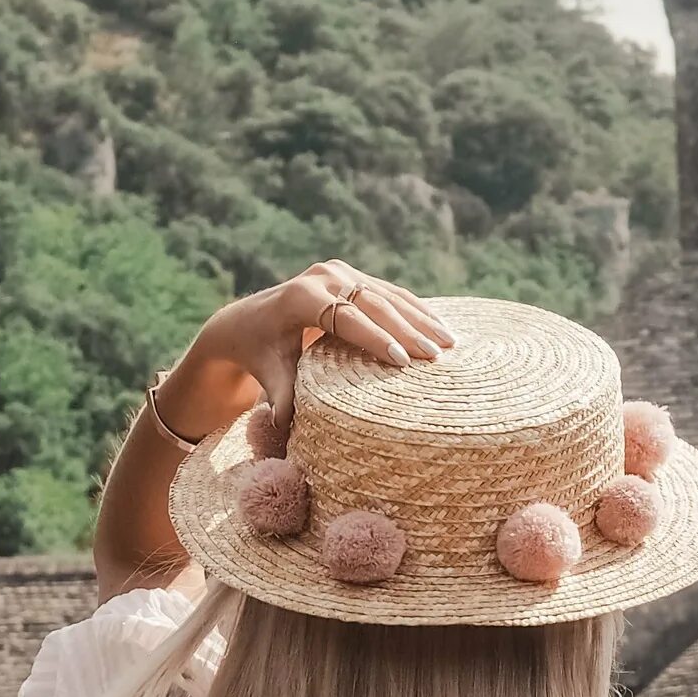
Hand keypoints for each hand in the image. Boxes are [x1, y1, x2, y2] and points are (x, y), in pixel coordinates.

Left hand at [158, 260, 452, 443]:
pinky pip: (389, 292)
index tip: (403, 360)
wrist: (247, 320)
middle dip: (409, 330)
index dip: (375, 339)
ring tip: (450, 342)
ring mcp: (339, 272)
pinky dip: (415, 310)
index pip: (345, 318)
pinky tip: (439, 326)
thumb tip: (281, 424)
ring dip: (421, 318)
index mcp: (300, 296)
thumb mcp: (267, 373)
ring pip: (388, 295)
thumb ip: (279, 394)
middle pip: (374, 303)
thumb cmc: (259, 352)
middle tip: (438, 356)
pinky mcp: (351, 275)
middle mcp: (323, 276)